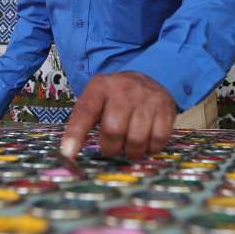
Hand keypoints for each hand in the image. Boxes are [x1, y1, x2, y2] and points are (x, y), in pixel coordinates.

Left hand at [60, 71, 174, 160]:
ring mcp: (147, 98)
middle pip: (113, 131)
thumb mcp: (96, 100)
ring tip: (128, 146)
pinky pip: (158, 139)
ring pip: (136, 139)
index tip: (68, 154)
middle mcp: (124, 90)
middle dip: (110, 148)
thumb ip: (83, 122)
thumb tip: (70, 154)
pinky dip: (150, 148)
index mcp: (100, 87)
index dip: (75, 135)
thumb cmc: (114, 98)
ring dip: (130, 151)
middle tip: (111, 148)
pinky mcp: (166, 108)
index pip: (85, 112)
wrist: (146, 79)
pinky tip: (145, 142)